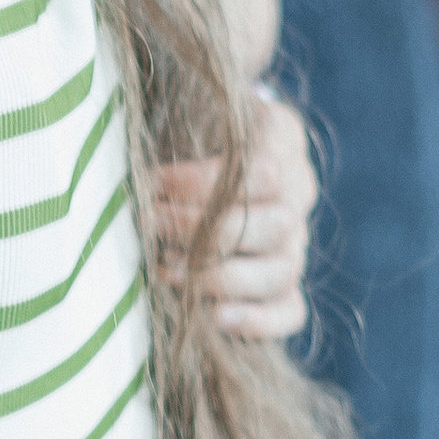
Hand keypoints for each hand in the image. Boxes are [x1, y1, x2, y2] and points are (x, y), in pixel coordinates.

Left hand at [151, 89, 317, 338]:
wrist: (184, 170)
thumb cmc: (177, 137)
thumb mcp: (180, 118)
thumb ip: (174, 134)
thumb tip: (141, 180)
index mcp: (281, 141)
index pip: (262, 171)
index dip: (204, 183)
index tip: (152, 184)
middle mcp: (297, 195)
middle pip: (277, 224)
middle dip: (207, 231)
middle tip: (154, 226)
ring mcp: (295, 246)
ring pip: (282, 270)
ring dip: (220, 276)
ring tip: (167, 271)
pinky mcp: (286, 290)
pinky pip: (291, 311)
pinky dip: (257, 319)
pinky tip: (216, 317)